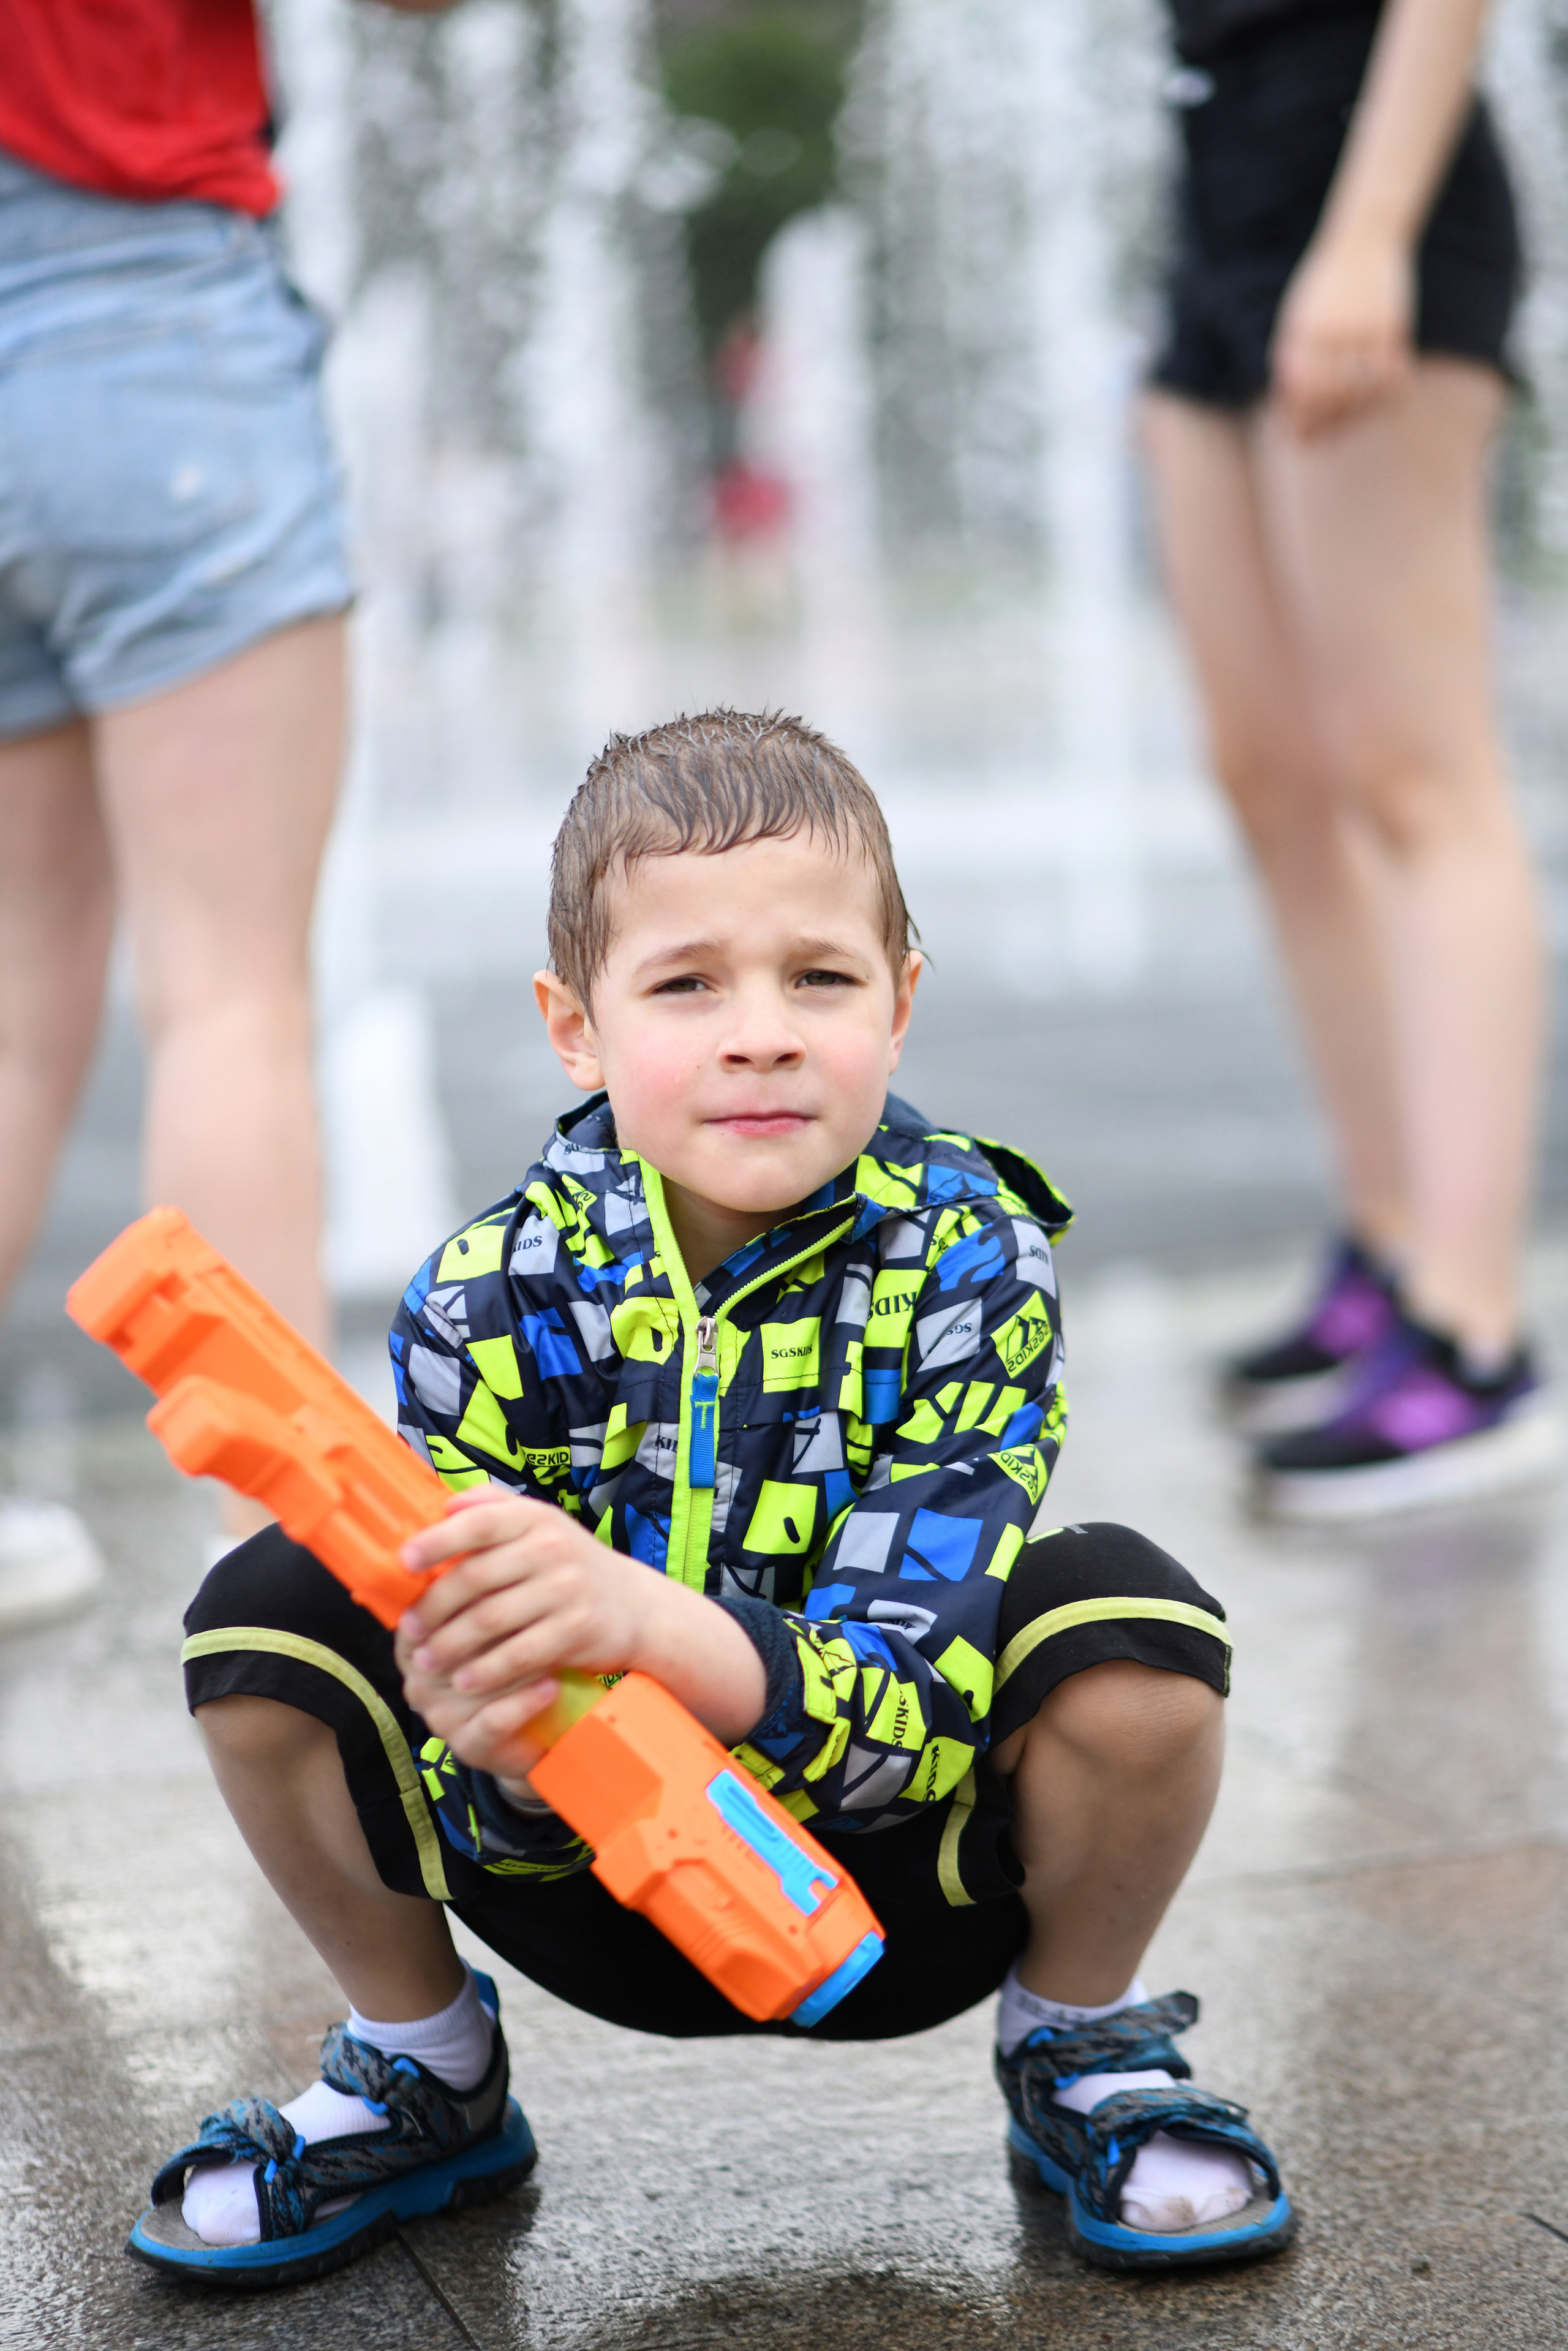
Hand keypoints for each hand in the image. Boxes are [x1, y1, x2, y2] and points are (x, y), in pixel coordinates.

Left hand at [394, 1490, 654, 1788]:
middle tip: (408, 1630)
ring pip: (490, 1620)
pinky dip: (486, 1671)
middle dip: (434, 1608)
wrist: (637, 1607)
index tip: (403, 1561)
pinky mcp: (576, 1630)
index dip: (436, 1541)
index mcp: (535, 1518)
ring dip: (451, 1645)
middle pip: (475, 1578)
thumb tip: (446, 1505)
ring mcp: (566, 1589)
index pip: (477, 1523)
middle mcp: (552, 1548)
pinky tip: (465, 1682)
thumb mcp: (542, 1525)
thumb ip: (494, 1508)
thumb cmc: (573, 1567)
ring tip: (427, 1661)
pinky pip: (518, 1654)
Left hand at [1270, 227, 1413, 438]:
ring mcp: (1362, 328)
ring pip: (1359, 390)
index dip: (1299, 421)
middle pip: (1328, 395)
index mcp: (1302, 330)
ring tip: (1351, 426)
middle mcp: (1330, 332)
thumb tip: (1289, 409)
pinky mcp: (1391, 324)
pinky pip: (1391, 374)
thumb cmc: (1326, 285)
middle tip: (1325, 443)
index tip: (1300, 441)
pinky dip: (1389, 396)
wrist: (1362, 237)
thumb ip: (1292, 358)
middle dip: (1326, 425)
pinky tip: (1385, 409)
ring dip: (1356, 416)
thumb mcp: (1299, 317)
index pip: (1298, 390)